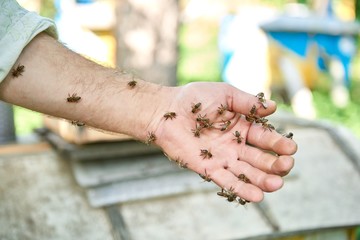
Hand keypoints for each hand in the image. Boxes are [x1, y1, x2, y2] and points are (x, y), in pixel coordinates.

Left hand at [149, 82, 296, 202]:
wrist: (166, 110)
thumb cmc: (193, 98)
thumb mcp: (225, 94)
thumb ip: (247, 103)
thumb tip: (274, 108)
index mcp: (241, 126)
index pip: (264, 137)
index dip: (277, 143)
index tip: (291, 148)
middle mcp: (234, 145)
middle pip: (259, 158)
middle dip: (275, 164)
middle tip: (287, 165)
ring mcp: (222, 158)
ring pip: (247, 173)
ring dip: (262, 180)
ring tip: (277, 184)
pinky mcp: (208, 169)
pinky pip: (227, 181)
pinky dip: (241, 189)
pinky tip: (257, 196)